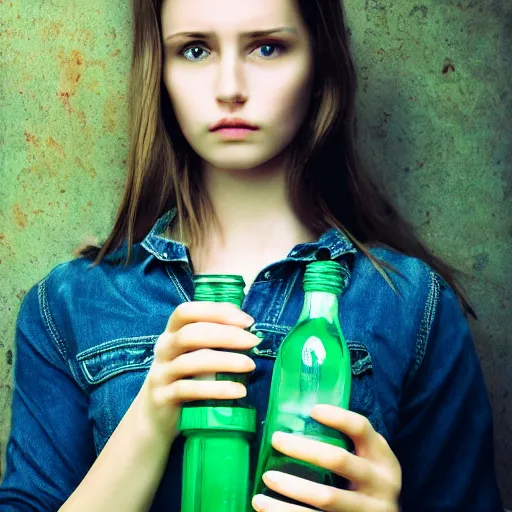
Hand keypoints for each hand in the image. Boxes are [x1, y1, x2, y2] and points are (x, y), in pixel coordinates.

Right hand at [135, 301, 259, 440]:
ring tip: (250, 365)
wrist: (155, 417)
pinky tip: (238, 391)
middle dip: (226, 335)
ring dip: (225, 361)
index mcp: (171, 333)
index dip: (216, 311)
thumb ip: (214, 339)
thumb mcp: (195, 354)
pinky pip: (190, 390)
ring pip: (191, 362)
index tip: (247, 321)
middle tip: (253, 341)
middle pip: (191, 334)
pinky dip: (217, 389)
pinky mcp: (163, 398)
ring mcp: (161, 373)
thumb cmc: (184, 378)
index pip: (187, 312)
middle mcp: (163, 349)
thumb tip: (248, 326)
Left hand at [252, 404, 401, 511]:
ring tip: (266, 477)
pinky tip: (264, 506)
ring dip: (292, 487)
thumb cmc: (367, 481)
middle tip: (276, 440)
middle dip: (303, 449)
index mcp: (382, 457)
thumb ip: (348, 443)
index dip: (337, 417)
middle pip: (338, 459)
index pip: (361, 428)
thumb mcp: (368, 460)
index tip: (312, 410)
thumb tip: (297, 419)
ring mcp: (368, 510)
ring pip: (326, 498)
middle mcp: (380, 483)